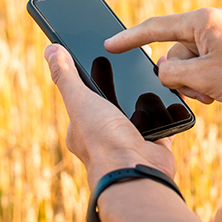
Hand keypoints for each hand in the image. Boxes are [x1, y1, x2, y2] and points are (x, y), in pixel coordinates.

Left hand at [44, 44, 176, 187]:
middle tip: (135, 59)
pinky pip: (163, 124)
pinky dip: (167, 112)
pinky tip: (171, 96)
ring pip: (140, 112)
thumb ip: (65, 76)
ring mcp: (130, 142)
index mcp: (82, 128)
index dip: (94, 74)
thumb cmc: (101, 140)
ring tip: (152, 79)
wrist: (136, 172)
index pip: (85, 96)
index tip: (105, 54)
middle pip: (115, 102)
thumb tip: (50, 49)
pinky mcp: (154, 146)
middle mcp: (105, 137)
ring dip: (146, 98)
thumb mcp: (79, 100)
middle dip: (124, 83)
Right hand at [104, 8, 221, 105]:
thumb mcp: (204, 77)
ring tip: (216, 94)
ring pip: (192, 62)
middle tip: (200, 92)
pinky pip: (208, 63)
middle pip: (175, 52)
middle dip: (181, 76)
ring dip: (196, 82)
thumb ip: (173, 73)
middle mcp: (212, 22)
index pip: (156, 27)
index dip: (130, 38)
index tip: (110, 44)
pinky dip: (209, 80)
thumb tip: (165, 72)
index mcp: (202, 21)